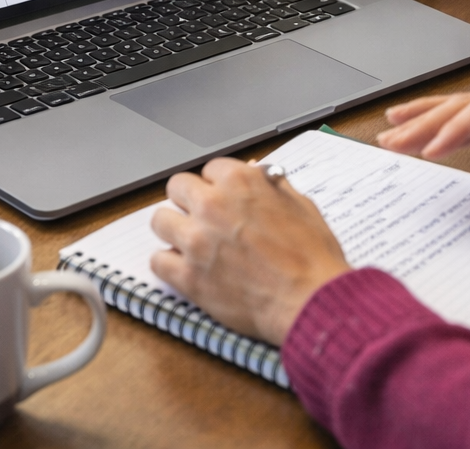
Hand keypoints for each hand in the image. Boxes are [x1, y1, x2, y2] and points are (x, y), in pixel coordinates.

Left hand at [150, 158, 350, 344]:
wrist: (310, 300)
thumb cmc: (312, 256)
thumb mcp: (300, 206)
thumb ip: (271, 186)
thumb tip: (255, 173)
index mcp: (240, 182)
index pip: (210, 168)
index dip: (218, 184)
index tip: (222, 197)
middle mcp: (213, 205)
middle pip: (176, 187)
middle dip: (189, 200)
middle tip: (202, 217)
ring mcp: (197, 241)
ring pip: (160, 220)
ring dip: (174, 229)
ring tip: (190, 242)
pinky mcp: (188, 277)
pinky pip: (157, 260)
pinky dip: (169, 264)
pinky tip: (185, 268)